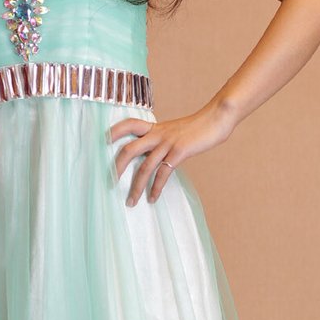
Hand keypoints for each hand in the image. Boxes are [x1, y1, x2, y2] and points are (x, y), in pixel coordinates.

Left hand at [107, 101, 240, 206]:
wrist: (216, 118)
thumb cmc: (197, 127)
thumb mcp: (174, 130)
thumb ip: (161, 139)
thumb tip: (151, 152)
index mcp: (155, 128)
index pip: (129, 124)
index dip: (115, 131)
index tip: (103, 142)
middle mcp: (157, 134)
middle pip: (129, 149)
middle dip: (118, 167)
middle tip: (110, 182)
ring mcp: (168, 143)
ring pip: (145, 167)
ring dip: (136, 186)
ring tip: (131, 201)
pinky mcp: (179, 152)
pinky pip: (163, 173)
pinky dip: (156, 188)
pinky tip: (153, 198)